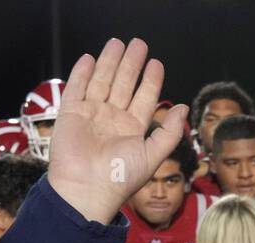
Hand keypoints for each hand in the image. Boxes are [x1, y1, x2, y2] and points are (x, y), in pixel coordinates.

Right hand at [47, 38, 189, 224]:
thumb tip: (183, 107)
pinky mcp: (71, 113)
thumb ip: (170, 132)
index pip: (144, 98)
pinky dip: (82, 73)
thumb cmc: (121, 176)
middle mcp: (112, 120)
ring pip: (102, 81)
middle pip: (123, 85)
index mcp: (132, 130)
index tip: (156, 63)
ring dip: (109, 62)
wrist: (88, 187)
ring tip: (118, 43)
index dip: (150, 81)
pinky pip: (77, 88)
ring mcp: (91, 115)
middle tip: (139, 44)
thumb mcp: (153, 154)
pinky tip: (90, 58)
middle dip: (131, 65)